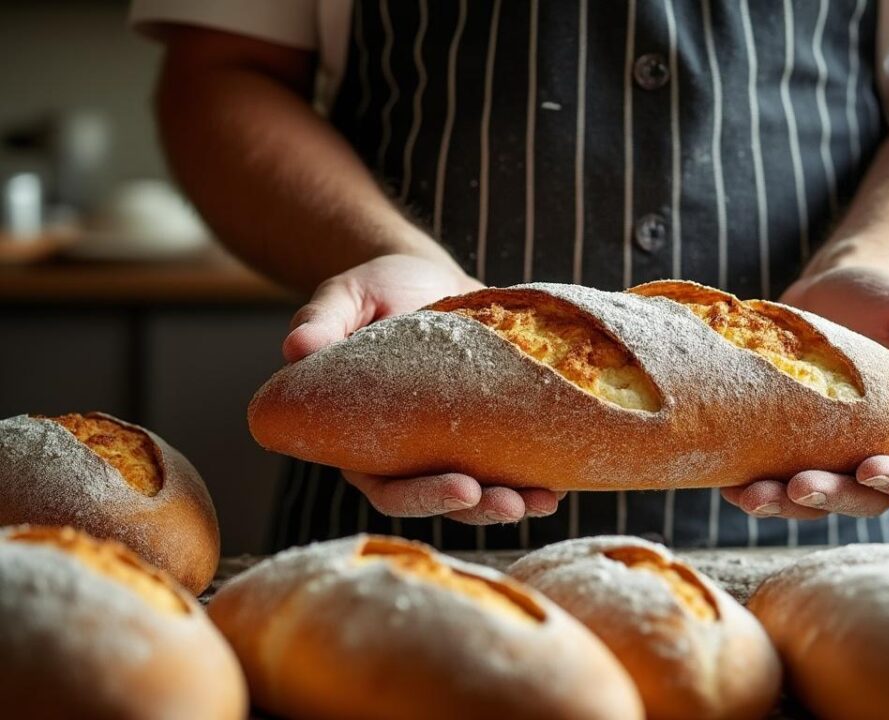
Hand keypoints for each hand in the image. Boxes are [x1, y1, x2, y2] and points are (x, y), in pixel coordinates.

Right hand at [284, 253, 562, 524]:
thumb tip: (295, 347)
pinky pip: (510, 466)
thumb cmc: (376, 290)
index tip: (461, 486)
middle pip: (440, 500)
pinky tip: (560, 481)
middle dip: (477, 508)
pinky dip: (535, 475)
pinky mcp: (486, 433)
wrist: (423, 279)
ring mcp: (450, 449)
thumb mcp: (344, 297)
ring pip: (479, 493)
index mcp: (363, 440)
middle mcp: (407, 455)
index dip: (423, 497)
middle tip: (510, 504)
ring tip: (543, 501)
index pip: (388, 486)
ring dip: (511, 503)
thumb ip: (322, 322)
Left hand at [723, 265, 888, 519]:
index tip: (869, 471)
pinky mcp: (789, 448)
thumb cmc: (887, 301)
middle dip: (828, 498)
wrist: (832, 290)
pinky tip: (728, 486)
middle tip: (799, 488)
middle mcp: (875, 456)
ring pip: (810, 499)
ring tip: (751, 497)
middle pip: (858, 498)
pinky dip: (750, 487)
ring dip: (782, 504)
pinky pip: (772, 478)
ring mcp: (829, 457)